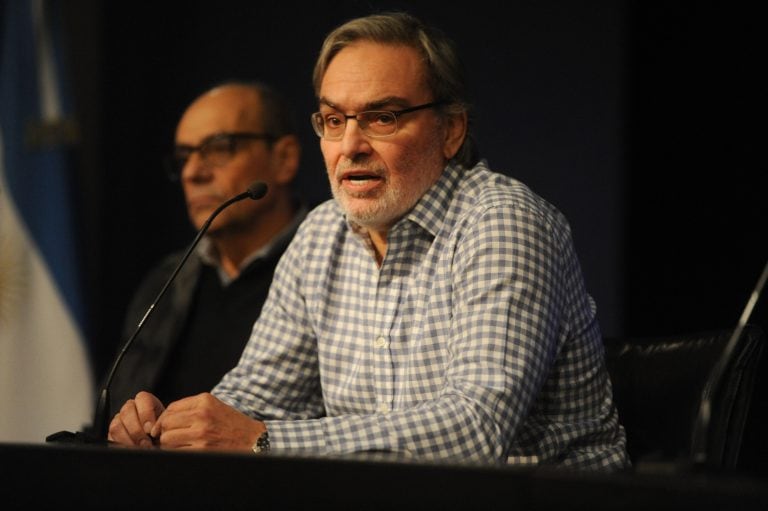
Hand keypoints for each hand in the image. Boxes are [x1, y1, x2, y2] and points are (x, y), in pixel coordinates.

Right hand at [108, 391, 164, 447]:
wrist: (157, 444)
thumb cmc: (162, 433)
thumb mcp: (164, 426)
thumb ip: (161, 424)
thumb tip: (155, 431)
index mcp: (145, 401)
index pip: (142, 398)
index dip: (146, 414)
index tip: (151, 429)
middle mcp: (130, 407)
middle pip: (127, 411)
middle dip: (137, 430)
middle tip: (146, 443)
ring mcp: (119, 419)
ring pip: (117, 425)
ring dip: (129, 439)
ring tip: (140, 448)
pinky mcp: (111, 433)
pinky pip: (111, 437)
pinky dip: (122, 445)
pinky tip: (132, 449)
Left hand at [150, 392, 264, 451]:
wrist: (253, 439)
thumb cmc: (232, 423)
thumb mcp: (214, 406)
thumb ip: (191, 408)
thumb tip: (162, 420)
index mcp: (204, 401)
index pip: (171, 408)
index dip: (163, 419)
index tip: (164, 427)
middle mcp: (202, 414)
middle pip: (166, 424)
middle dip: (165, 432)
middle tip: (172, 437)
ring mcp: (201, 433)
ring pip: (167, 439)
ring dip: (169, 444)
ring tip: (180, 445)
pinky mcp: (202, 450)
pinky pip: (176, 452)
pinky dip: (177, 453)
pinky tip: (186, 451)